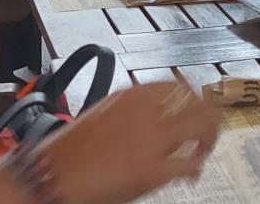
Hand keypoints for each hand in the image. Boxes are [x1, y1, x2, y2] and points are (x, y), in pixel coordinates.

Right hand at [39, 82, 221, 203]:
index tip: (197, 107)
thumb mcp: (103, 116)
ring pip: (202, 126)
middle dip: (209, 116)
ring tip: (201, 152)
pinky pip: (189, 163)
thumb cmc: (70, 151)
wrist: (50, 176)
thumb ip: (133, 112)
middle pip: (198, 102)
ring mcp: (152, 140)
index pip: (178, 84)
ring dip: (208, 139)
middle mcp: (146, 112)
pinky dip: (195, 167)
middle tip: (207, 131)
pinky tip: (189, 174)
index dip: (194, 97)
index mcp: (131, 96)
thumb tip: (155, 117)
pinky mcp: (153, 170)